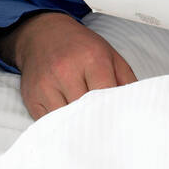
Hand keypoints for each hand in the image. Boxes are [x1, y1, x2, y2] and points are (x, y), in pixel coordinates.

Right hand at [10, 11, 136, 120]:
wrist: (43, 34)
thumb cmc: (80, 47)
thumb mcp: (110, 55)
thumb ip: (127, 81)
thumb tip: (137, 108)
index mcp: (91, 58)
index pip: (106, 96)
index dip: (114, 112)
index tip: (121, 124)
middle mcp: (65, 70)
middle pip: (86, 111)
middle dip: (98, 122)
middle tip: (108, 134)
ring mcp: (46, 85)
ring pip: (66, 121)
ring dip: (78, 127)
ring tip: (89, 129)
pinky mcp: (32, 98)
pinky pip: (49, 123)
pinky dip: (60, 127)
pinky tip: (69, 124)